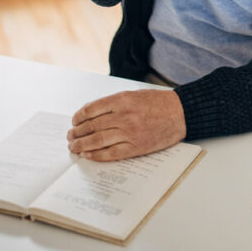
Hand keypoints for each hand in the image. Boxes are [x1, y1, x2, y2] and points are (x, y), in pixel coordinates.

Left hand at [67, 89, 186, 160]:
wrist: (181, 113)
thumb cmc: (158, 103)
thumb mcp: (133, 95)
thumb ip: (113, 103)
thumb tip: (91, 114)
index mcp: (121, 100)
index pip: (90, 110)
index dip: (78, 117)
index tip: (74, 122)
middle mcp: (123, 116)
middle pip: (91, 126)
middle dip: (77, 133)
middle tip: (70, 136)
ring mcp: (129, 133)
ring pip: (97, 140)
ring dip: (82, 145)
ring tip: (74, 147)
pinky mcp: (136, 147)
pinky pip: (111, 153)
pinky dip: (96, 155)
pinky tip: (88, 156)